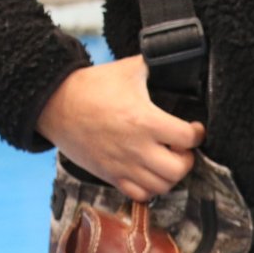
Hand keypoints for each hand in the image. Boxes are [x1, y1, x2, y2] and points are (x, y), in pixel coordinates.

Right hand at [37, 57, 204, 201]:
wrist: (56, 104)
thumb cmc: (91, 86)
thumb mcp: (128, 69)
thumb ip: (154, 66)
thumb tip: (173, 57)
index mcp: (144, 120)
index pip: (187, 138)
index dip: (197, 133)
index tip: (195, 129)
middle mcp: (137, 147)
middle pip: (179, 169)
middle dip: (187, 158)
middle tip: (182, 148)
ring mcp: (123, 165)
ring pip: (162, 186)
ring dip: (170, 175)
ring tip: (167, 161)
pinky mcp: (110, 175)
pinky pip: (140, 195)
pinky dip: (150, 188)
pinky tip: (149, 173)